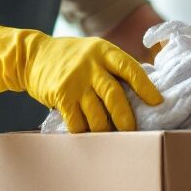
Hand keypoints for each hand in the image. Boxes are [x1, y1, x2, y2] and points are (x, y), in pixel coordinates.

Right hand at [0, 23, 162, 131]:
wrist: (33, 56)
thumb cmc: (73, 57)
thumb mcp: (96, 52)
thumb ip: (115, 67)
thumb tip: (144, 91)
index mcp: (105, 51)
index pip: (130, 68)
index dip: (145, 86)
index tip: (157, 102)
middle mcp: (91, 65)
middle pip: (114, 96)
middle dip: (126, 118)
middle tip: (134, 132)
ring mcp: (75, 81)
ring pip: (96, 114)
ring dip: (106, 131)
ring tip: (113, 138)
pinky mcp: (61, 96)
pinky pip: (77, 122)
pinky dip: (85, 133)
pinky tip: (90, 137)